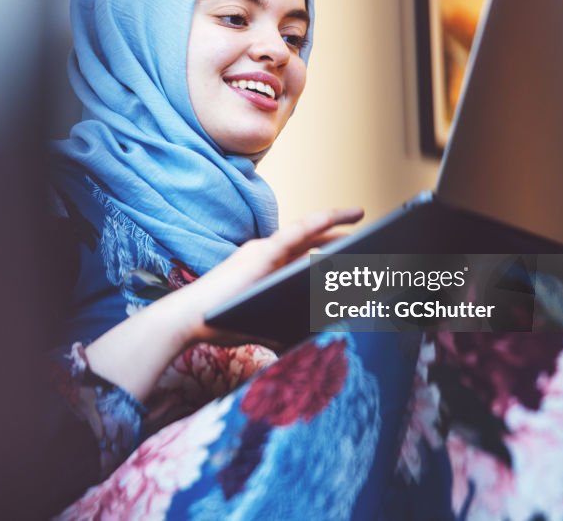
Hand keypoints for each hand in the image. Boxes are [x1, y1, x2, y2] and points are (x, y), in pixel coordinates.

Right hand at [86, 207, 362, 399]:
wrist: (192, 320)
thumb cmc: (221, 322)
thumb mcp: (263, 327)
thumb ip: (283, 330)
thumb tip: (308, 340)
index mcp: (267, 268)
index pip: (305, 254)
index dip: (330, 248)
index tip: (355, 249)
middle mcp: (267, 253)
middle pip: (311, 241)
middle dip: (340, 238)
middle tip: (370, 237)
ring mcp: (265, 250)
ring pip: (309, 233)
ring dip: (338, 230)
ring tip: (364, 225)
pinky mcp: (262, 252)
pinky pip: (298, 232)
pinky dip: (322, 224)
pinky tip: (343, 221)